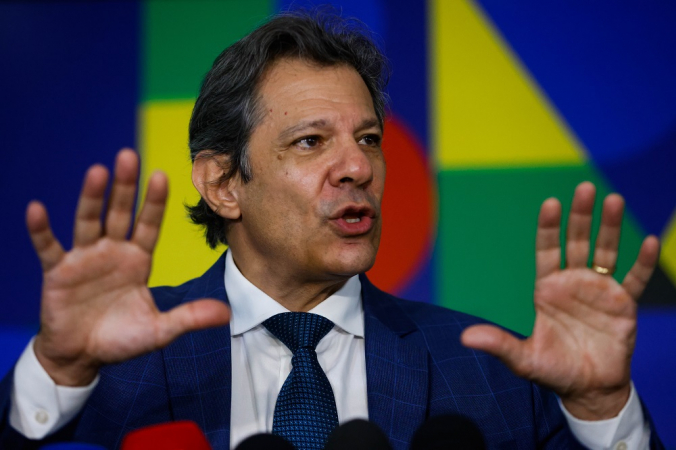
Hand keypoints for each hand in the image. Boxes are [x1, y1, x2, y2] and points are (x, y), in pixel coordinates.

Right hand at [29, 149, 229, 386]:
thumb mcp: (159, 331)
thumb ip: (189, 317)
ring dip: (91, 197)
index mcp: (138, 260)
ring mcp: (84, 258)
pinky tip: (37, 210)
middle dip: (125, 187)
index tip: (162, 176)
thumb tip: (227, 314)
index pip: (149, 225)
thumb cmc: (121, 339)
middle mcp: (113, 252)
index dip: (154, 203)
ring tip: (97, 171)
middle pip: (120, 213)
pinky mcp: (57, 271)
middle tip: (129, 155)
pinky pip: (48, 247)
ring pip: (88, 221)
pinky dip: (41, 230)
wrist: (82, 357)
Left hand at [461, 182, 659, 419]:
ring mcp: (599, 290)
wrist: (588, 389)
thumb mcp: (523, 359)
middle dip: (580, 216)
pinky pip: (635, 279)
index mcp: (547, 288)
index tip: (550, 203)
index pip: (547, 249)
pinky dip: (642, 263)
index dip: (549, 227)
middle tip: (584, 188)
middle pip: (577, 241)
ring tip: (614, 200)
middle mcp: (573, 282)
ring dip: (611, 227)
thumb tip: (465, 338)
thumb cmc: (552, 370)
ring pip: (606, 251)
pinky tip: (649, 242)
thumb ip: (499, 344)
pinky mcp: (623, 305)